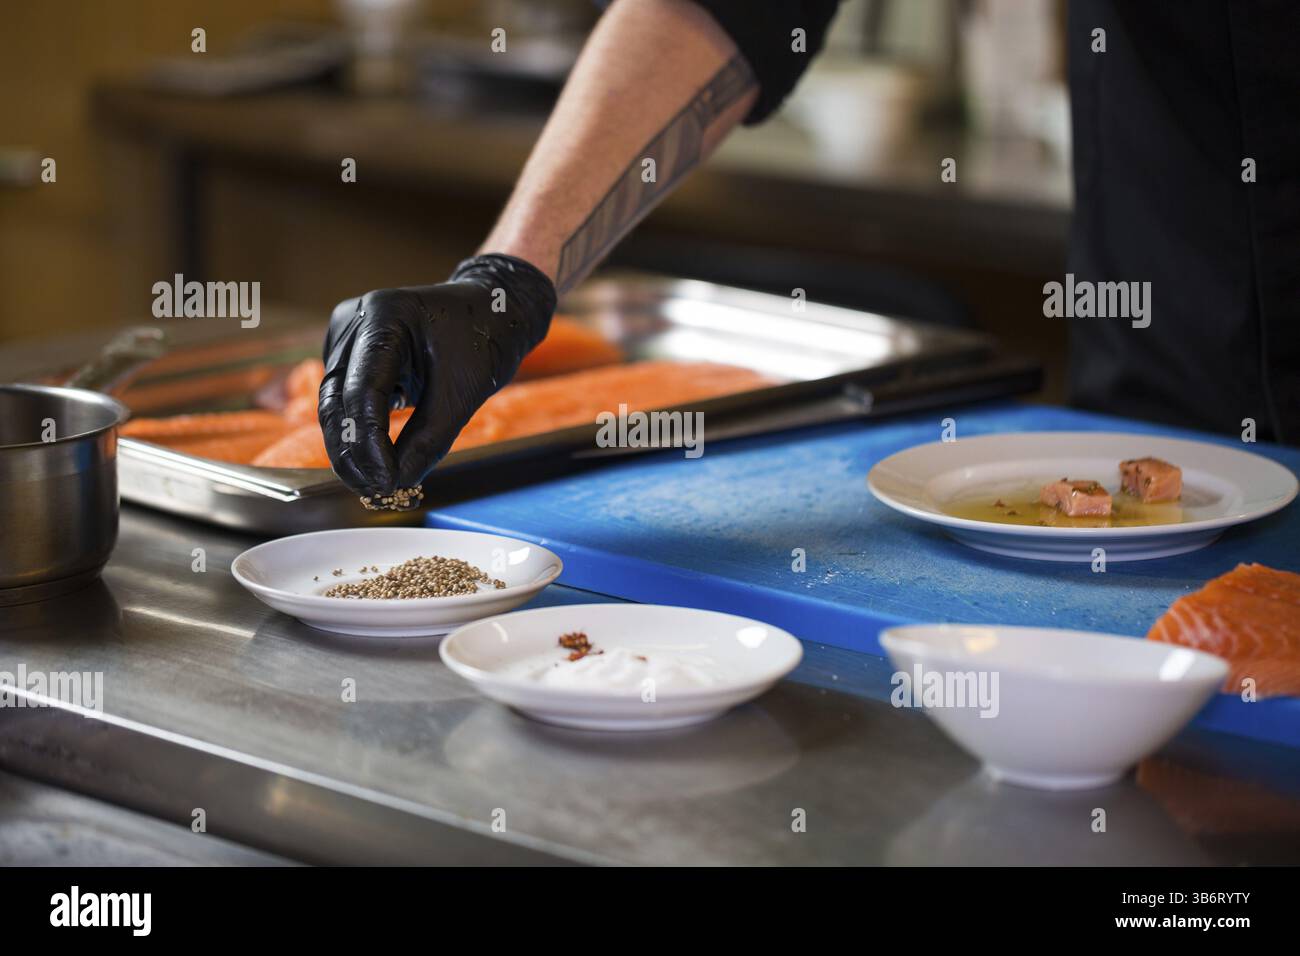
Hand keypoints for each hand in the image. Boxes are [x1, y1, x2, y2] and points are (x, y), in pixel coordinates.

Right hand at [318, 254, 555, 500]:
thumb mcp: (464, 392)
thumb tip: (399, 482)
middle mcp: (355, 319)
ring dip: (351, 446)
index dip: (368, 442)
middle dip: (353, 451)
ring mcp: (347, 333)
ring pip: (334, 402)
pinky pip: (345, 397)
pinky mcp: (349, 350)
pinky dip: (358, 429)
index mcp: (385, 315)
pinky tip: (373, 461)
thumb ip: (430, 438)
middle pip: (337, 398)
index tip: (385, 481)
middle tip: (375, 491)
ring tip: (374, 484)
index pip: (362, 390)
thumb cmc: (484, 340)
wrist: (491, 309)